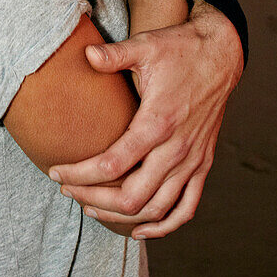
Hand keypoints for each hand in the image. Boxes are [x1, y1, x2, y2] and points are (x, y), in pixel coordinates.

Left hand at [49, 0, 243, 238]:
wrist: (221, 53)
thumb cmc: (179, 48)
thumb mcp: (146, 46)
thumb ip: (114, 54)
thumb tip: (86, 54)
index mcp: (158, 122)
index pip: (113, 163)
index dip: (80, 174)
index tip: (56, 172)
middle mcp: (177, 149)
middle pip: (131, 196)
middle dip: (93, 198)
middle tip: (66, 191)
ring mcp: (193, 160)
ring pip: (156, 209)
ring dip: (121, 216)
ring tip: (90, 206)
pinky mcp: (203, 163)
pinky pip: (187, 208)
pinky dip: (164, 226)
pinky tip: (140, 230)